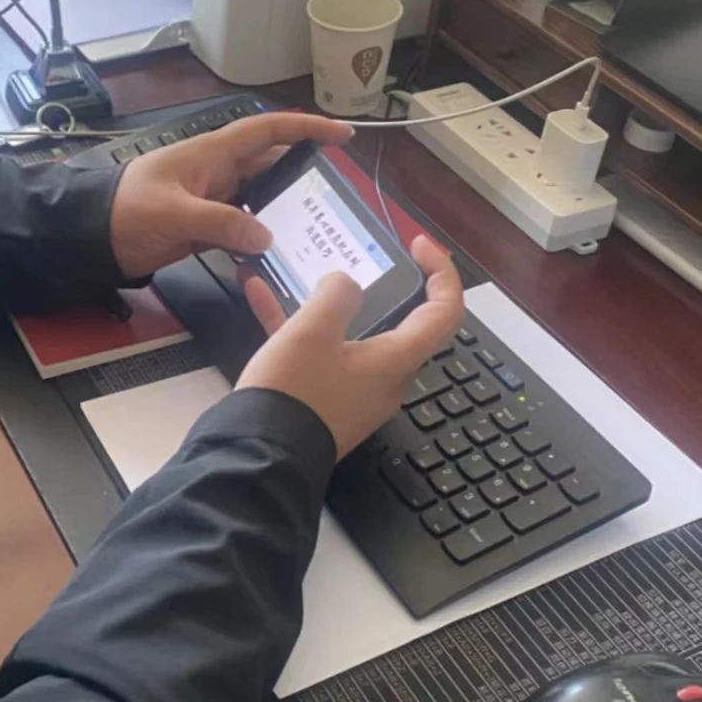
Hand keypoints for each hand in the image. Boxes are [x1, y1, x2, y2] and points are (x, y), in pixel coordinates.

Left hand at [109, 112, 351, 279]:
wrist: (88, 237)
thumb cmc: (124, 210)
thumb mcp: (173, 212)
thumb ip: (220, 222)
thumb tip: (266, 235)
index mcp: (211, 153)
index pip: (267, 131)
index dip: (306, 129)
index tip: (342, 134)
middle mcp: (216, 173)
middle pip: (270, 166)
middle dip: (303, 174)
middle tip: (337, 195)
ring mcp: (211, 201)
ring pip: (259, 200)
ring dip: (284, 212)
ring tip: (317, 229)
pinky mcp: (204, 229)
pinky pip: (242, 230)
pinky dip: (259, 241)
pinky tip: (277, 257)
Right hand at [237, 236, 463, 457]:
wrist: (258, 456)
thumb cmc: (293, 396)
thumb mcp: (312, 332)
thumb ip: (335, 295)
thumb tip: (345, 284)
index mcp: (395, 361)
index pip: (443, 312)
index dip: (441, 272)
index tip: (419, 245)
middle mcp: (383, 378)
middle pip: (399, 323)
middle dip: (379, 285)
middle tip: (358, 256)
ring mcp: (352, 390)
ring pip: (350, 334)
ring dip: (326, 301)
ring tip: (301, 269)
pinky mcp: (322, 398)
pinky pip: (316, 351)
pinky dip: (295, 323)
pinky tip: (260, 294)